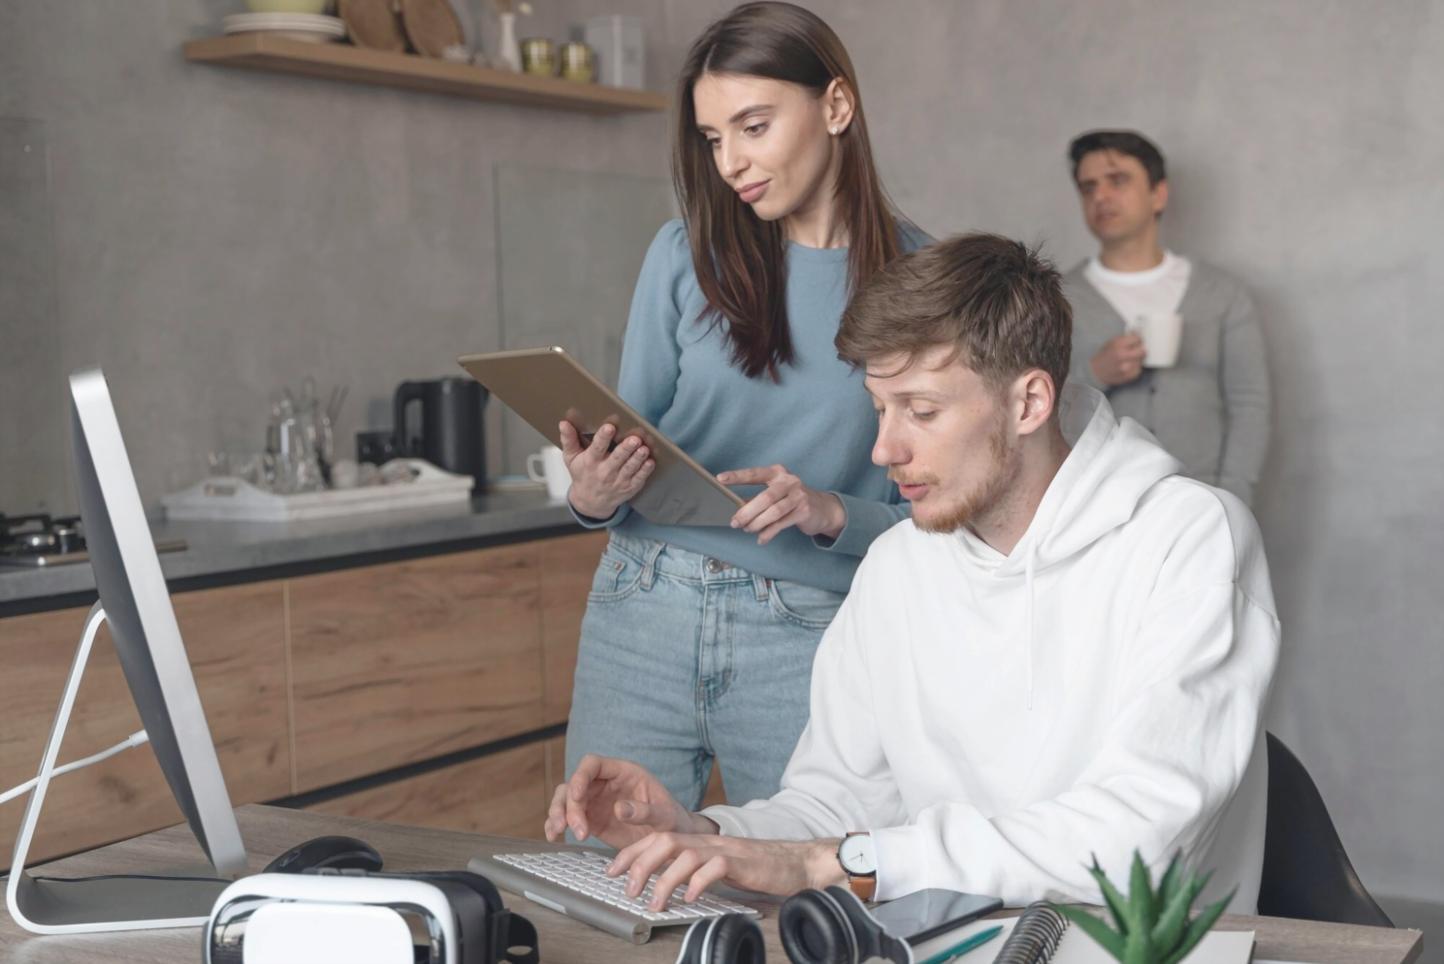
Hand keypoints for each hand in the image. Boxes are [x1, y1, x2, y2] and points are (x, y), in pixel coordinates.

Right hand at [543, 754, 715, 849]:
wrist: (672, 841)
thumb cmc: (673, 821)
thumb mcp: (665, 816)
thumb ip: (645, 811)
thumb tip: (620, 808)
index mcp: (624, 772)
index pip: (593, 764)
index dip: (580, 776)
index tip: (577, 795)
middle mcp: (605, 784)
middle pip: (574, 784)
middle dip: (569, 805)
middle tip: (576, 828)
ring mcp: (596, 801)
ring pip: (566, 799)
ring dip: (558, 813)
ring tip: (559, 832)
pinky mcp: (591, 819)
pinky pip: (568, 818)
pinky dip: (556, 825)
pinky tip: (553, 836)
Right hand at [560, 421, 653, 518]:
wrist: (591, 501)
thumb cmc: (582, 474)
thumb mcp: (571, 458)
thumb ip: (568, 439)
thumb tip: (564, 423)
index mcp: (590, 462)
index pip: (596, 448)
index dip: (603, 437)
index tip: (609, 427)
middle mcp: (604, 472)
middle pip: (617, 459)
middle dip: (626, 449)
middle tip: (634, 439)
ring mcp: (618, 481)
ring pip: (630, 468)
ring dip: (638, 458)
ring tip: (644, 448)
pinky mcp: (629, 487)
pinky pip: (639, 478)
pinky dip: (645, 471)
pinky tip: (650, 461)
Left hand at [606, 833, 843, 910]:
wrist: (796, 862)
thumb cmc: (758, 868)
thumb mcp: (719, 868)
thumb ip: (695, 872)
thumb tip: (667, 888)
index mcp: (699, 842)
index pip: (657, 837)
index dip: (632, 852)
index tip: (612, 870)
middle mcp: (708, 842)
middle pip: (664, 840)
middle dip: (640, 863)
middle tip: (628, 889)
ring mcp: (724, 850)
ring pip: (684, 854)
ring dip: (664, 879)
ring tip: (655, 902)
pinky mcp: (741, 862)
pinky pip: (715, 868)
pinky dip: (698, 882)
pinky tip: (691, 897)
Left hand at [718, 465, 845, 545]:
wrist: (823, 509)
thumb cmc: (793, 500)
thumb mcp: (777, 493)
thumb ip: (758, 498)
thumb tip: (737, 509)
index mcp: (778, 473)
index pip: (754, 474)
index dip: (737, 476)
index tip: (720, 479)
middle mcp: (789, 481)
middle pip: (764, 497)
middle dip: (747, 511)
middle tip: (735, 522)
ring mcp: (798, 496)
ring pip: (773, 512)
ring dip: (757, 523)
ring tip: (747, 529)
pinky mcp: (804, 511)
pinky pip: (781, 524)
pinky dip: (768, 533)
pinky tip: (761, 539)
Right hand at [1090, 333, 1146, 386]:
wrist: (1094, 372)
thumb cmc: (1102, 357)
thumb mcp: (1110, 343)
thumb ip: (1124, 339)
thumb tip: (1137, 334)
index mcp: (1117, 345)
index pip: (1137, 339)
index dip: (1137, 339)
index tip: (1136, 340)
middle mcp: (1122, 355)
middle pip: (1143, 350)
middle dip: (1140, 349)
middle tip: (1136, 349)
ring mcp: (1126, 367)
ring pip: (1141, 360)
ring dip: (1137, 359)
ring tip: (1129, 359)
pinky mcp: (1128, 376)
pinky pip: (1138, 370)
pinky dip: (1135, 367)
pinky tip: (1128, 366)